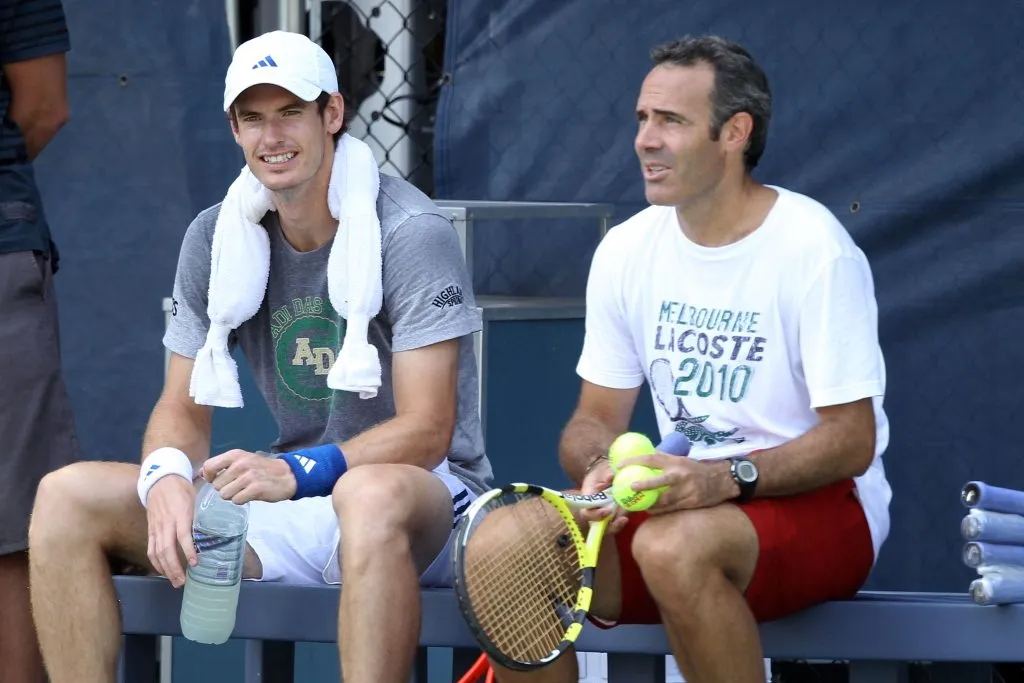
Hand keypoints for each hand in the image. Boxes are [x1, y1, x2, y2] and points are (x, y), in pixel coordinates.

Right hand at [146, 475, 197, 588]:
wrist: (160, 480)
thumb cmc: (182, 489)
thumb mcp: (196, 499)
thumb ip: (201, 516)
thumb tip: (213, 531)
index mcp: (180, 514)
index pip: (183, 536)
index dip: (188, 551)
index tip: (195, 564)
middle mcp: (166, 523)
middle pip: (167, 549)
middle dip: (174, 567)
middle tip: (182, 582)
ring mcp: (156, 527)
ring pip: (157, 552)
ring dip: (165, 569)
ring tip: (174, 581)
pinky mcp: (150, 529)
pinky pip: (150, 548)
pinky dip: (155, 562)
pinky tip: (162, 571)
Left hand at [200, 449, 296, 503]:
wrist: (287, 475)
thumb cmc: (262, 468)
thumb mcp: (242, 460)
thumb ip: (221, 465)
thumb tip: (200, 473)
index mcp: (235, 455)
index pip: (209, 466)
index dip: (209, 477)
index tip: (217, 479)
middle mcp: (240, 464)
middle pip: (216, 485)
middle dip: (224, 488)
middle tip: (238, 485)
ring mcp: (248, 476)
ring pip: (224, 494)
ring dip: (233, 495)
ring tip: (244, 490)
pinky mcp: (255, 489)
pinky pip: (236, 500)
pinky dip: (242, 500)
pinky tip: (250, 494)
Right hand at [577, 459, 630, 534]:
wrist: (606, 474)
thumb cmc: (601, 472)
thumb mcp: (601, 470)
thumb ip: (605, 473)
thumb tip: (610, 477)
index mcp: (588, 501)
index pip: (586, 513)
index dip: (595, 515)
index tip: (606, 511)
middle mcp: (596, 510)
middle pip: (599, 526)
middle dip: (610, 526)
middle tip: (621, 519)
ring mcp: (606, 514)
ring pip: (610, 526)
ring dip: (618, 525)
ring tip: (625, 519)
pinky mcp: (616, 513)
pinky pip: (619, 520)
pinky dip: (624, 519)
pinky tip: (631, 514)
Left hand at [618, 451, 735, 513]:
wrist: (721, 480)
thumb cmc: (697, 469)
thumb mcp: (681, 459)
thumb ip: (664, 459)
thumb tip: (644, 457)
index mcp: (675, 462)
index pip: (651, 459)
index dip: (634, 461)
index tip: (619, 465)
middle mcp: (680, 475)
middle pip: (658, 482)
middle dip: (643, 485)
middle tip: (630, 488)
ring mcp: (686, 490)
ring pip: (663, 500)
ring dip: (649, 503)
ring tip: (636, 505)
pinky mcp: (690, 503)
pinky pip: (671, 509)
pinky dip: (659, 510)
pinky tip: (650, 511)